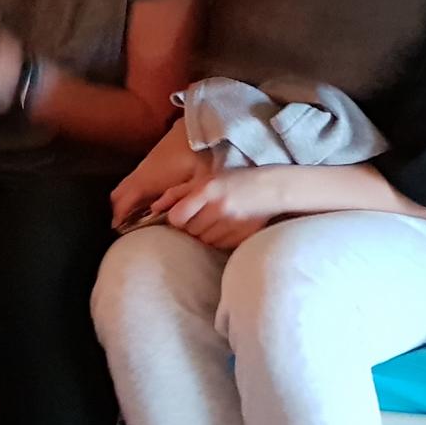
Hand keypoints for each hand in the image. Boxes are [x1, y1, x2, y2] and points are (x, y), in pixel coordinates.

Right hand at [110, 126, 207, 229]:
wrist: (198, 131)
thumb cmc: (197, 157)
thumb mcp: (196, 183)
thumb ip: (183, 200)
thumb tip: (166, 214)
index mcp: (147, 181)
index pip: (124, 202)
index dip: (120, 218)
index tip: (120, 231)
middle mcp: (140, 174)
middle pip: (118, 195)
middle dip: (118, 212)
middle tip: (125, 227)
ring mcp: (143, 167)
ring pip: (123, 187)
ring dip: (124, 202)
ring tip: (134, 218)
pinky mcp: (149, 163)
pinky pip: (132, 181)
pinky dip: (131, 193)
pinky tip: (146, 202)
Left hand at [163, 168, 286, 249]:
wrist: (272, 189)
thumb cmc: (234, 180)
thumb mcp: (205, 179)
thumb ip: (177, 193)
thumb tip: (153, 208)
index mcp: (207, 190)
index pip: (177, 217)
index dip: (177, 217)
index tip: (183, 214)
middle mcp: (218, 208)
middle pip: (189, 230)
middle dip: (191, 225)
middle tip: (202, 215)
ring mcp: (231, 224)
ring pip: (202, 240)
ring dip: (204, 233)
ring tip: (215, 220)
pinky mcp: (241, 237)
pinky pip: (218, 245)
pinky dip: (217, 239)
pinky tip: (226, 227)